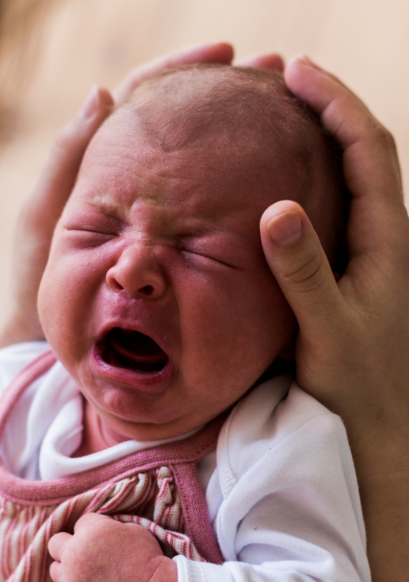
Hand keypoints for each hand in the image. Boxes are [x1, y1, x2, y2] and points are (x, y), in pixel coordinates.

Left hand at [4, 43, 284, 343]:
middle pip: (179, 121)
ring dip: (232, 133)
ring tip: (281, 111)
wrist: (43, 328)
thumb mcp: (43, 214)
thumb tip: (100, 92)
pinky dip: (226, 186)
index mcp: (98, 159)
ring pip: (194, 160)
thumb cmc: (35, 274)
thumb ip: (66, 159)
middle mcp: (130, 177)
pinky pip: (197, 206)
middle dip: (221, 92)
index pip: (143, 96)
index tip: (225, 52)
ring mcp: (150, 208)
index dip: (181, 69)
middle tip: (271, 72)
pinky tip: (261, 177)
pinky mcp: (164, 240)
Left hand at [48, 513, 177, 581]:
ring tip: (86, 574)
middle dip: (68, 545)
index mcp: (90, 532)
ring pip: (55, 570)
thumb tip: (97, 527)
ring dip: (67, 569)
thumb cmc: (148, 560)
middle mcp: (74, 555)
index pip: (79, 523)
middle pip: (56, 543)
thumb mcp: (131, 529)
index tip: (103, 539)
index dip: (92, 529)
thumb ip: (107, 525)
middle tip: (84, 553)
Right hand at [259, 56, 408, 581]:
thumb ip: (303, 272)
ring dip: (319, 138)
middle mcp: (382, 238)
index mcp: (386, 242)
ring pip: (348, 177)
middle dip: (327, 107)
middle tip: (282, 80)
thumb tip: (277, 209)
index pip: (368, 151)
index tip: (297, 72)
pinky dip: (308, 179)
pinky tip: (276, 181)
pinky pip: (331, 208)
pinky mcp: (346, 270)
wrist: (378, 426)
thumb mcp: (326, 330)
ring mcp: (365, 253)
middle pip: (361, 152)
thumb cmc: (355, 385)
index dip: (336, 104)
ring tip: (279, 117)